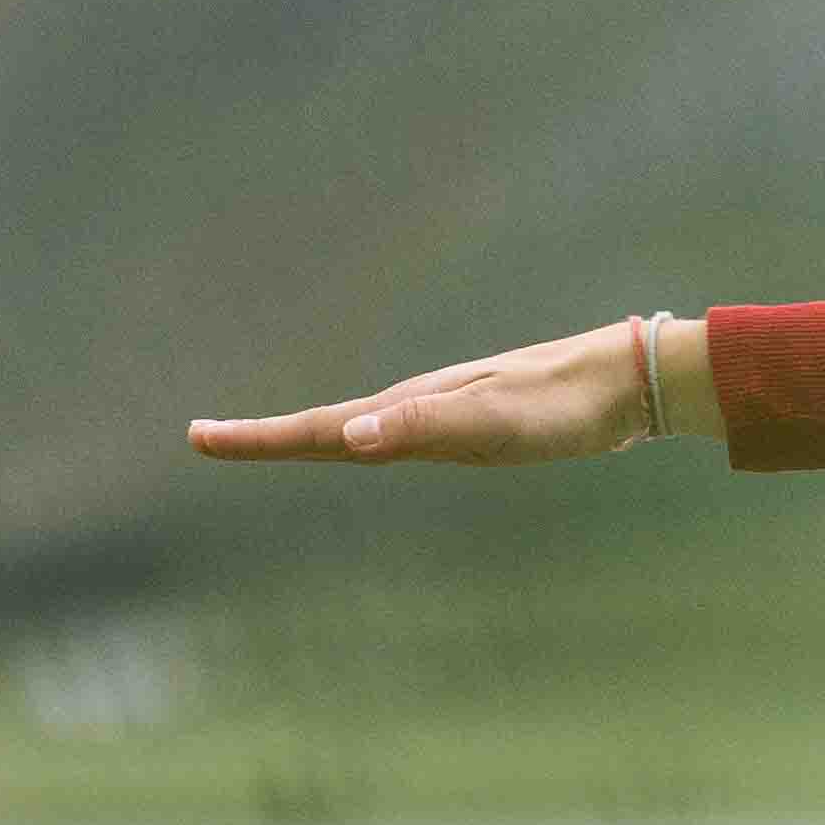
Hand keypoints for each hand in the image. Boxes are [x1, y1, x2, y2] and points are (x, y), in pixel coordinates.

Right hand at [185, 315, 682, 466]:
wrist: (625, 381)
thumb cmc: (563, 406)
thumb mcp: (492, 423)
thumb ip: (421, 428)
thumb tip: (347, 436)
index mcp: (412, 409)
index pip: (320, 428)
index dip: (258, 439)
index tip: (199, 436)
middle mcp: (418, 405)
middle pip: (326, 426)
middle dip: (264, 436)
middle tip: (204, 438)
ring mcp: (443, 411)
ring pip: (359, 428)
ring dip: (307, 436)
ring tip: (264, 443)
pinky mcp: (472, 422)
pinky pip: (395, 433)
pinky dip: (361, 438)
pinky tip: (367, 442)